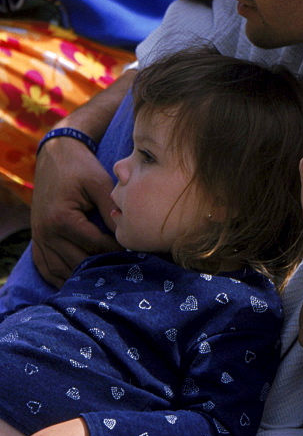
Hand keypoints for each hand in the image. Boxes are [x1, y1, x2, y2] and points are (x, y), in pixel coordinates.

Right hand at [31, 136, 118, 286]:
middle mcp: (46, 232)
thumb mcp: (99, 182)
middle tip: (121, 268)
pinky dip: (59, 276)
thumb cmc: (80, 167)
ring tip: (103, 275)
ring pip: (60, 271)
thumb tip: (126, 231)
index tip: (132, 252)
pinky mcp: (37, 239)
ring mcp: (39, 237)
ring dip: (80, 276)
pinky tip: (77, 279)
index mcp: (62, 218)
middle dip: (100, 266)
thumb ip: (110, 207)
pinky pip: (45, 267)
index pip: (94, 244)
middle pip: (77, 262)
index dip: (116, 250)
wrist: (56, 155)